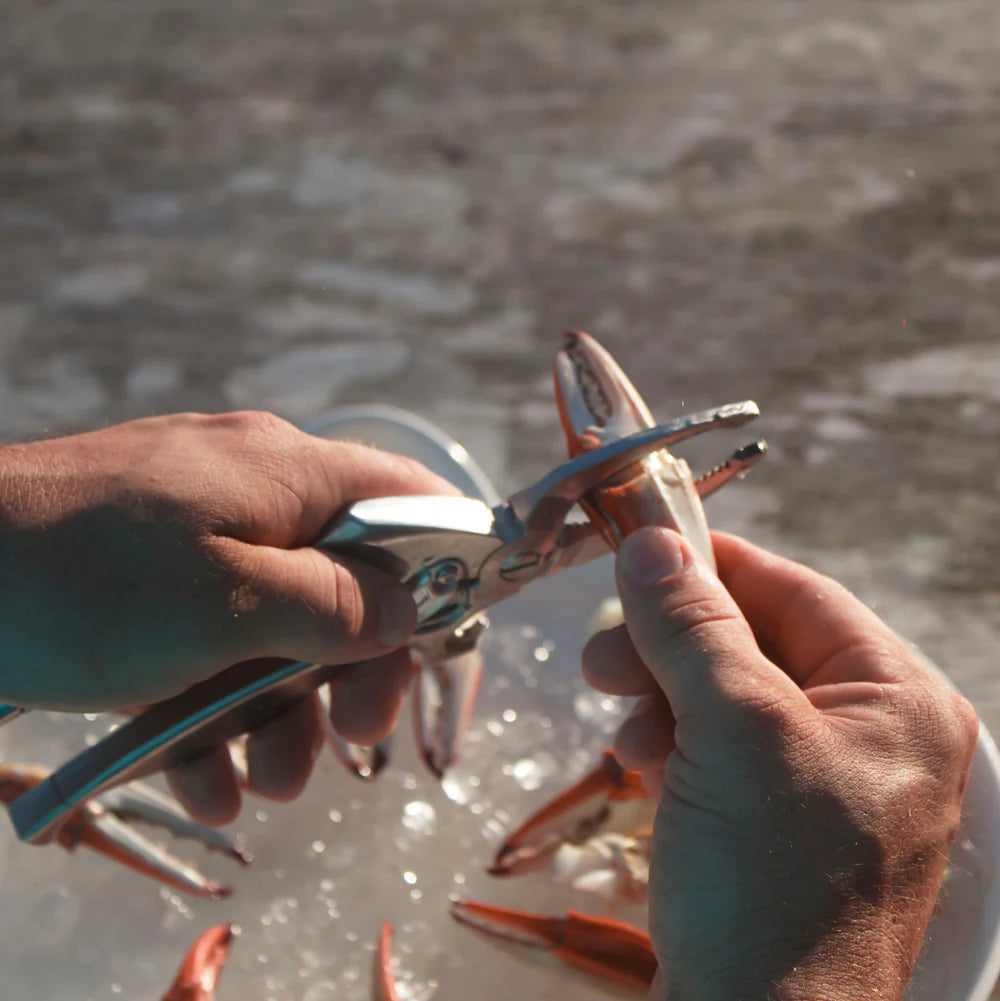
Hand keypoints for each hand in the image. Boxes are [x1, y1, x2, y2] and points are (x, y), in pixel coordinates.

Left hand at [0, 411, 453, 822]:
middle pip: (349, 580)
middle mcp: (256, 495)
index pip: (409, 497)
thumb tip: (413, 607)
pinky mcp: (150, 588)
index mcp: (290, 474)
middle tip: (354, 740)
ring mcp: (199, 540)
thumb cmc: (83, 579)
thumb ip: (336, 605)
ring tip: (264, 782)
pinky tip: (204, 779)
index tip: (438, 645)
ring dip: (283, 713)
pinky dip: (217, 713)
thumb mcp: (230, 603)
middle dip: (355, 670)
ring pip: (280, 627)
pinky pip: (212, 645)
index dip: (444, 565)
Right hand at [583, 528, 977, 1000]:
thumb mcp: (732, 732)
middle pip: (753, 640)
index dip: (711, 564)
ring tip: (626, 734)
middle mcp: (871, 734)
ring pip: (724, 692)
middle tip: (604, 657)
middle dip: (672, 645)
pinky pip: (718, 746)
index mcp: (895, 699)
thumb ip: (692, 627)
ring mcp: (824, 782)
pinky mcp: (776, 822)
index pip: (794, 591)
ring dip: (662, 696)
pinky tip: (643, 767)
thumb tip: (654, 541)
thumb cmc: (767, 888)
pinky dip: (671, 742)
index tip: (637, 548)